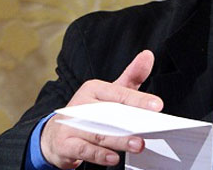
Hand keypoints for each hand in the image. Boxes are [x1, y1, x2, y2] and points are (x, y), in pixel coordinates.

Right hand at [40, 50, 162, 168]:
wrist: (55, 134)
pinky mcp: (64, 144)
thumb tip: (148, 55)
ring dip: (119, 141)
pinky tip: (113, 158)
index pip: (119, 93)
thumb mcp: (110, 93)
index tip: (157, 106)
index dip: (139, 100)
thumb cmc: (90, 111)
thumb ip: (131, 77)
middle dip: (129, 122)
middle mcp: (81, 105)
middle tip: (148, 128)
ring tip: (138, 145)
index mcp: (94, 89)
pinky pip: (83, 150)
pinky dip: (99, 154)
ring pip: (98, 133)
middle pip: (109, 114)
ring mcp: (70, 125)